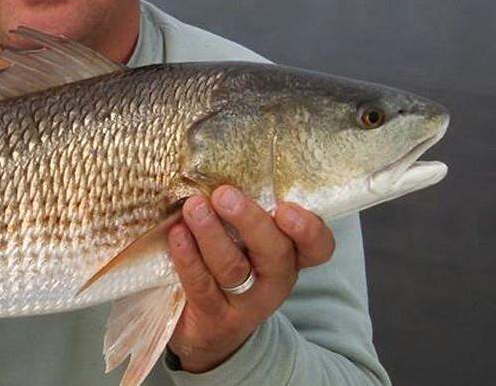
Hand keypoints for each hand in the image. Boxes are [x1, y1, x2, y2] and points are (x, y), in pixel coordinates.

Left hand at [166, 186, 334, 372]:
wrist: (208, 333)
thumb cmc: (226, 267)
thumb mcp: (244, 240)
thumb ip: (242, 210)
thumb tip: (218, 161)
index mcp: (290, 256)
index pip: (317, 246)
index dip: (308, 229)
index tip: (285, 208)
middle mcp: (275, 280)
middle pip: (275, 253)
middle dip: (250, 222)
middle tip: (224, 195)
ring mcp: (246, 302)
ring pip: (234, 268)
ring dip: (212, 234)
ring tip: (194, 207)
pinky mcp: (214, 317)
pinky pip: (202, 285)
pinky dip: (188, 258)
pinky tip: (177, 235)